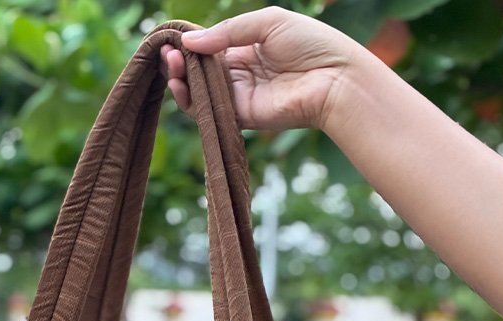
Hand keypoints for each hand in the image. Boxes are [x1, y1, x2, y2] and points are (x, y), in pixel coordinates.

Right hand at [160, 9, 367, 130]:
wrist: (334, 79)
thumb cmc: (310, 43)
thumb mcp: (267, 22)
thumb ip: (228, 31)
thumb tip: (189, 42)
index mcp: (248, 47)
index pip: (210, 46)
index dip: (191, 43)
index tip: (173, 38)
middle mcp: (240, 72)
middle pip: (200, 70)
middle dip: (182, 61)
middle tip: (168, 53)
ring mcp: (239, 95)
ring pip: (199, 91)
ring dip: (181, 79)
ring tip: (172, 65)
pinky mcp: (240, 116)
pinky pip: (208, 111)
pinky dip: (190, 100)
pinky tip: (180, 84)